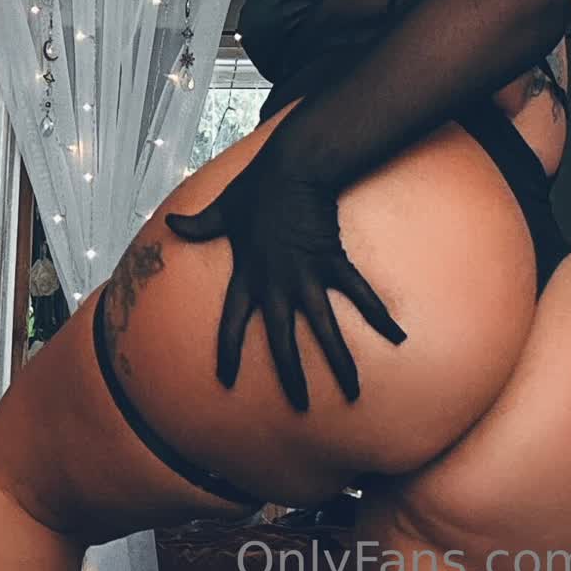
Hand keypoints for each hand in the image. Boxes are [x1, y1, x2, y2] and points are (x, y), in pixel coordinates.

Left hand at [164, 140, 406, 411]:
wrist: (292, 165)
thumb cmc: (256, 186)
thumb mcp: (222, 209)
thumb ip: (199, 224)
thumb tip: (172, 225)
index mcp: (248, 274)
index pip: (232, 320)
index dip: (228, 350)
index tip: (225, 380)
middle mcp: (276, 282)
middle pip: (281, 338)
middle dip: (290, 373)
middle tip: (299, 406)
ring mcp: (306, 274)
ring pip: (323, 327)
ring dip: (338, 360)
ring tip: (352, 392)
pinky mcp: (332, 260)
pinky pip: (358, 293)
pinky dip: (378, 314)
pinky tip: (398, 337)